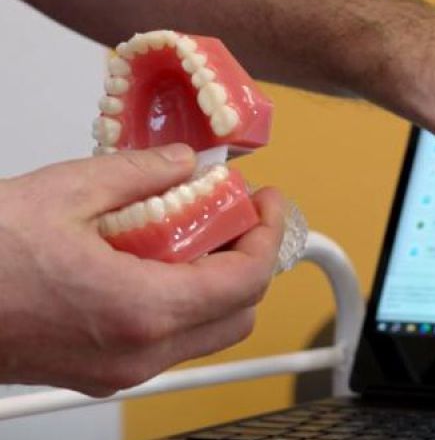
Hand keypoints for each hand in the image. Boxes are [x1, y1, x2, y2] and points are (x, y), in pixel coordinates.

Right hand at [0, 144, 283, 395]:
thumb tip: (184, 165)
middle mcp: (137, 353)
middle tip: (236, 214)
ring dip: (218, 281)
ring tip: (197, 230)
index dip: (268, 235)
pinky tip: (157, 257)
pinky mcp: (97, 372)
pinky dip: (182, 300)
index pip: (246, 281)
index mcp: (141, 310)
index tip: (265, 202)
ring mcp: (117, 370)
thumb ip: (140, 174)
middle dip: (249, 259)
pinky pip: (167, 340)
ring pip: (206, 332)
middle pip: (238, 314)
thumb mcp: (64, 191)